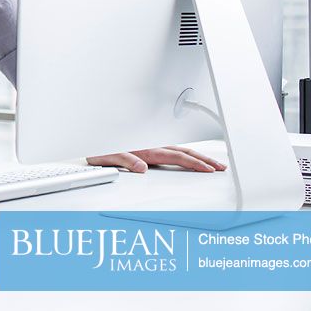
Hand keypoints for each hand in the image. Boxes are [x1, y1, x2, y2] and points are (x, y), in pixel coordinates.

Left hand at [87, 146, 226, 172]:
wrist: (89, 141)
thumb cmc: (98, 148)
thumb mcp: (108, 155)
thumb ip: (126, 160)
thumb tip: (142, 168)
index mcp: (146, 148)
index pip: (176, 156)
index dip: (194, 163)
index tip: (209, 169)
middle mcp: (151, 145)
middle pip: (184, 152)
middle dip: (204, 159)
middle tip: (221, 167)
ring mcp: (151, 146)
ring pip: (180, 150)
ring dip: (198, 156)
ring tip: (213, 163)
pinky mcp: (148, 149)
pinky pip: (171, 151)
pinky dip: (186, 154)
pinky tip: (192, 159)